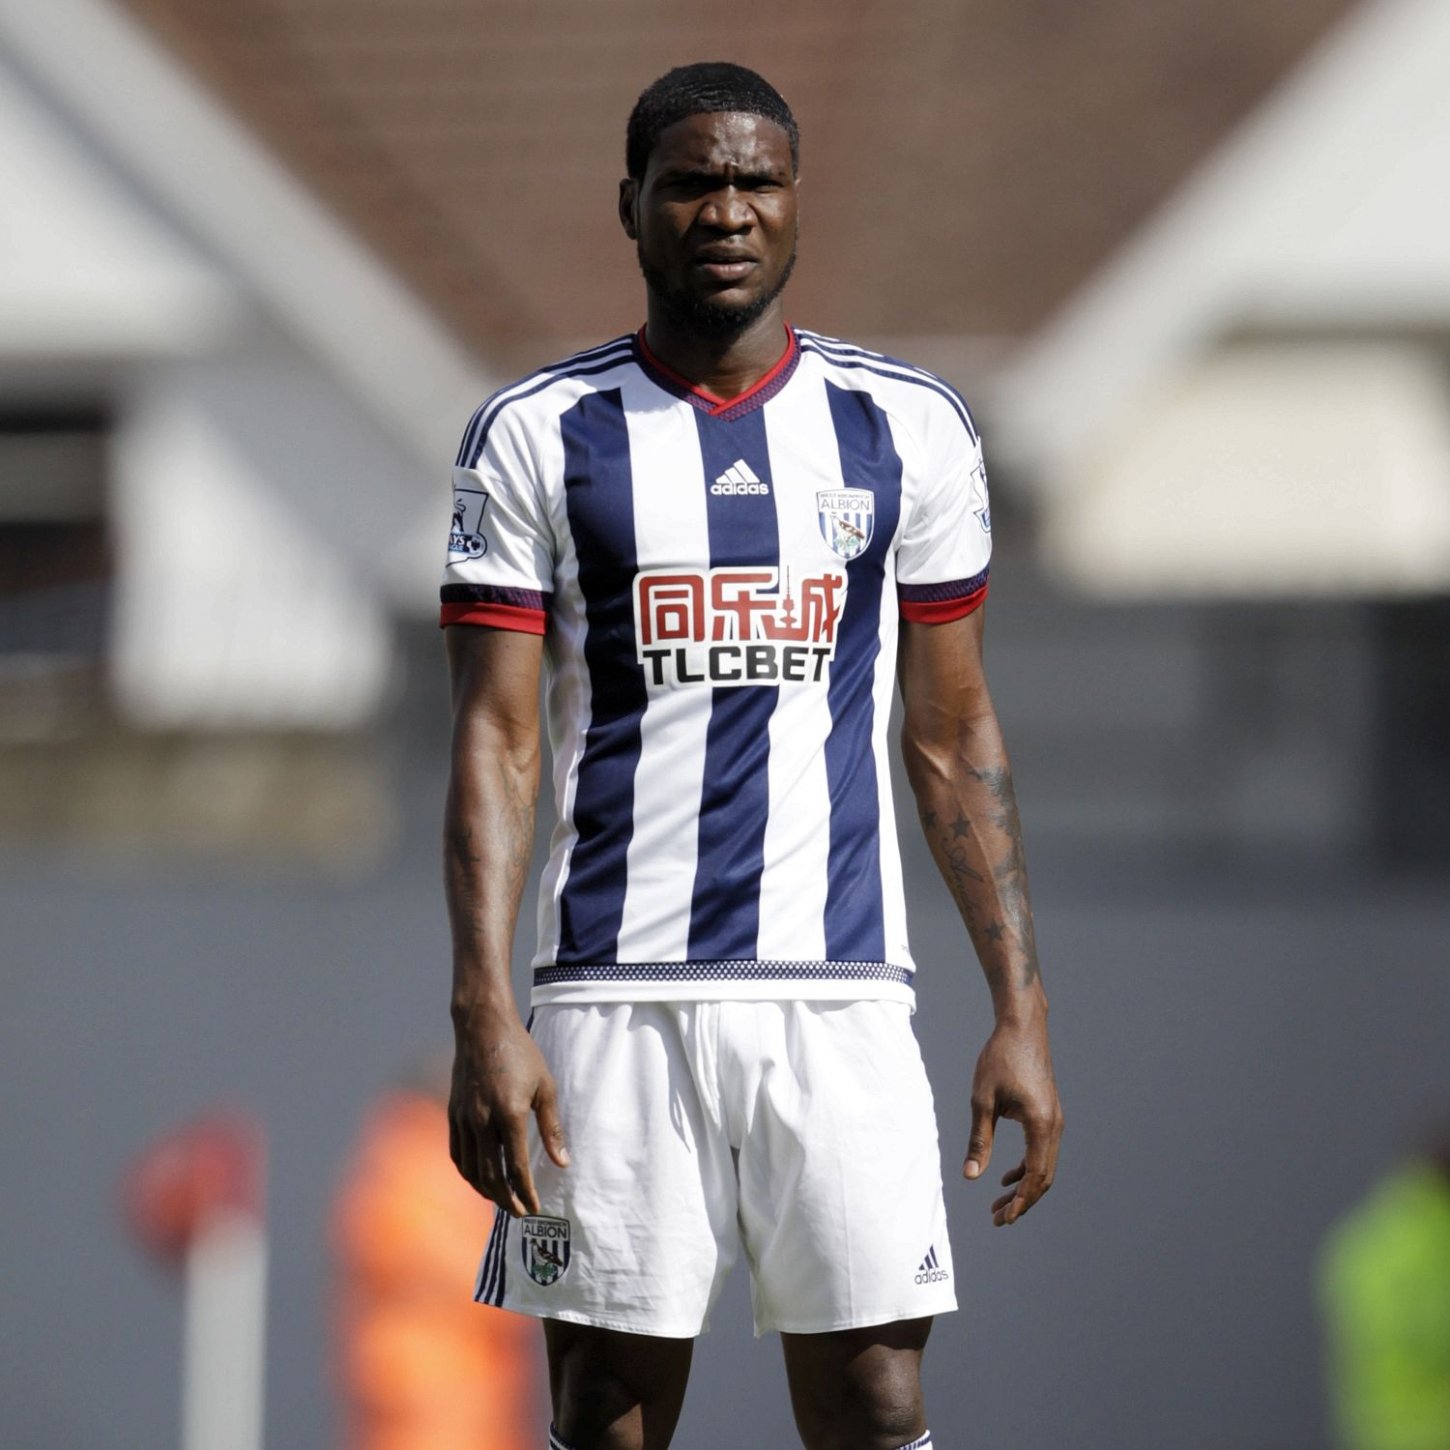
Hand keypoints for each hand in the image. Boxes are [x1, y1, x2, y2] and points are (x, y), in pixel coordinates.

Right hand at [449, 1012, 568, 1216]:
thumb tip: (562, 1163)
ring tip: (501, 1200)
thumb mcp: (546, 1086)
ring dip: (486, 1191)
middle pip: (491, 1176)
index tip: (535, 1208)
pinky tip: (478, 1178)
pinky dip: (467, 1173)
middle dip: (506, 1200)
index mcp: (510, 1114)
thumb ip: (552, 1127)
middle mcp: (482, 1121)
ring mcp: (464, 1118)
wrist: (483, 1027)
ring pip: (470, 1170)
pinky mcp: (452, 1113)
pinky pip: (457, 1154)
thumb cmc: (520, 1053)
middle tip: (519, 1212)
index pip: (516, 1168)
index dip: (526, 1193)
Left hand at [963, 1017, 1061, 1225]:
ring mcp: (1055, 1119)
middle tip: (998, 1219)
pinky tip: (1005, 1176)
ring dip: (1024, 1187)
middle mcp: (1054, 1125)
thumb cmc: (1000, 1058)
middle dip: (1022, 1202)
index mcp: (1041, 1124)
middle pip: (1044, 1177)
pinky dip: (1027, 1168)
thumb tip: (970, 1176)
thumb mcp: (982, 1100)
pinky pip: (1042, 1150)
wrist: (1021, 1026)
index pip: (1035, 1176)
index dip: (1020, 1202)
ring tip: (999, 1204)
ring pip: (1045, 1166)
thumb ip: (978, 1140)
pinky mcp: (1049, 1112)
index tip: (1004, 1219)